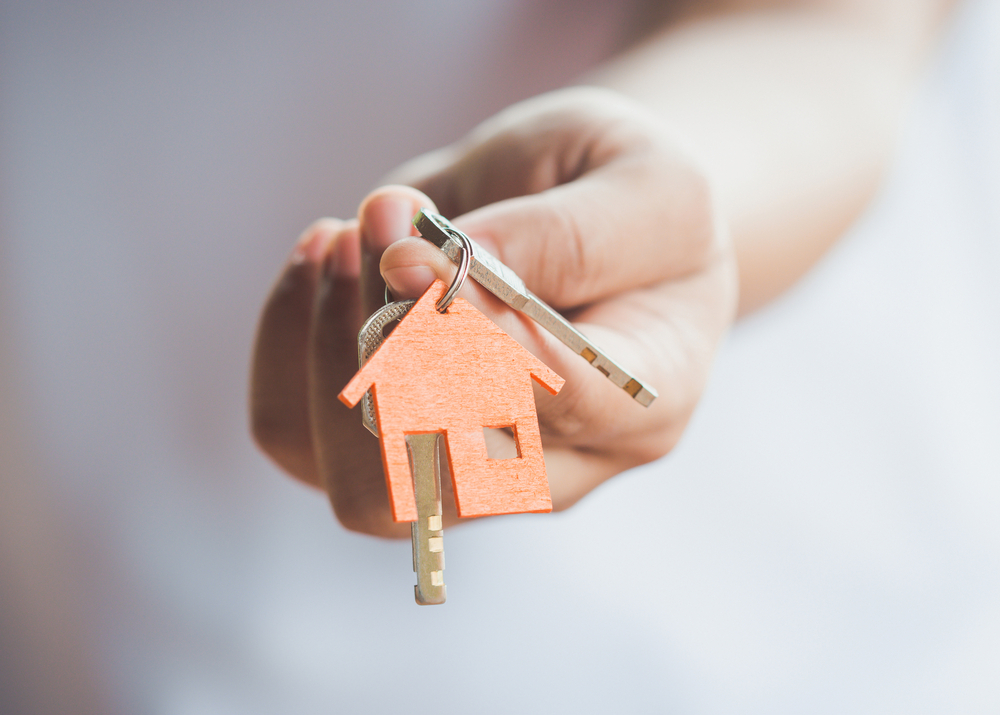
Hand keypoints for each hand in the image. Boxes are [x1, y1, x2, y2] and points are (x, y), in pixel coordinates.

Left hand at [250, 87, 737, 537]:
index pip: (554, 406)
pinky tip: (323, 259)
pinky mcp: (386, 443)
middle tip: (381, 224)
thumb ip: (562, 234)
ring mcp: (465, 468)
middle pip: (444, 480)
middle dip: (387, 347)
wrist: (588, 217)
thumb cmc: (630, 199)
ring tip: (347, 235)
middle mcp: (556, 463)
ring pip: (361, 483)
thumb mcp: (643, 183)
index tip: (413, 249)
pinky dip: (286, 346)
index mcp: (642, 402)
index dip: (471, 334)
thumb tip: (422, 269)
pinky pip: (297, 438)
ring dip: (326, 352)